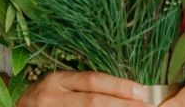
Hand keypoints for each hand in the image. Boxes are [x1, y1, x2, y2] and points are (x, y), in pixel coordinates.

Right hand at [16, 71, 150, 106]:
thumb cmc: (42, 98)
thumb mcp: (59, 85)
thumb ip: (83, 86)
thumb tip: (122, 91)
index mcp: (57, 80)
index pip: (92, 81)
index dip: (119, 86)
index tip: (141, 91)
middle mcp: (52, 97)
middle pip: (93, 101)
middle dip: (123, 104)